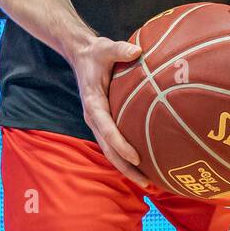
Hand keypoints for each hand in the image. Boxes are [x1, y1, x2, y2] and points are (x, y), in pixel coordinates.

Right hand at [71, 35, 150, 187]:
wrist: (81, 55)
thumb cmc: (96, 53)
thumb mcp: (105, 47)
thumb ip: (120, 49)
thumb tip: (138, 50)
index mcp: (93, 104)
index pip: (107, 129)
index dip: (121, 145)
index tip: (137, 158)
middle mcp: (93, 118)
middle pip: (109, 150)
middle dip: (126, 168)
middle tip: (147, 182)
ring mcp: (97, 122)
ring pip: (110, 151)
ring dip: (127, 168)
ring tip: (148, 183)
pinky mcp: (103, 122)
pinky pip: (114, 144)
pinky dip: (126, 157)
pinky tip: (144, 164)